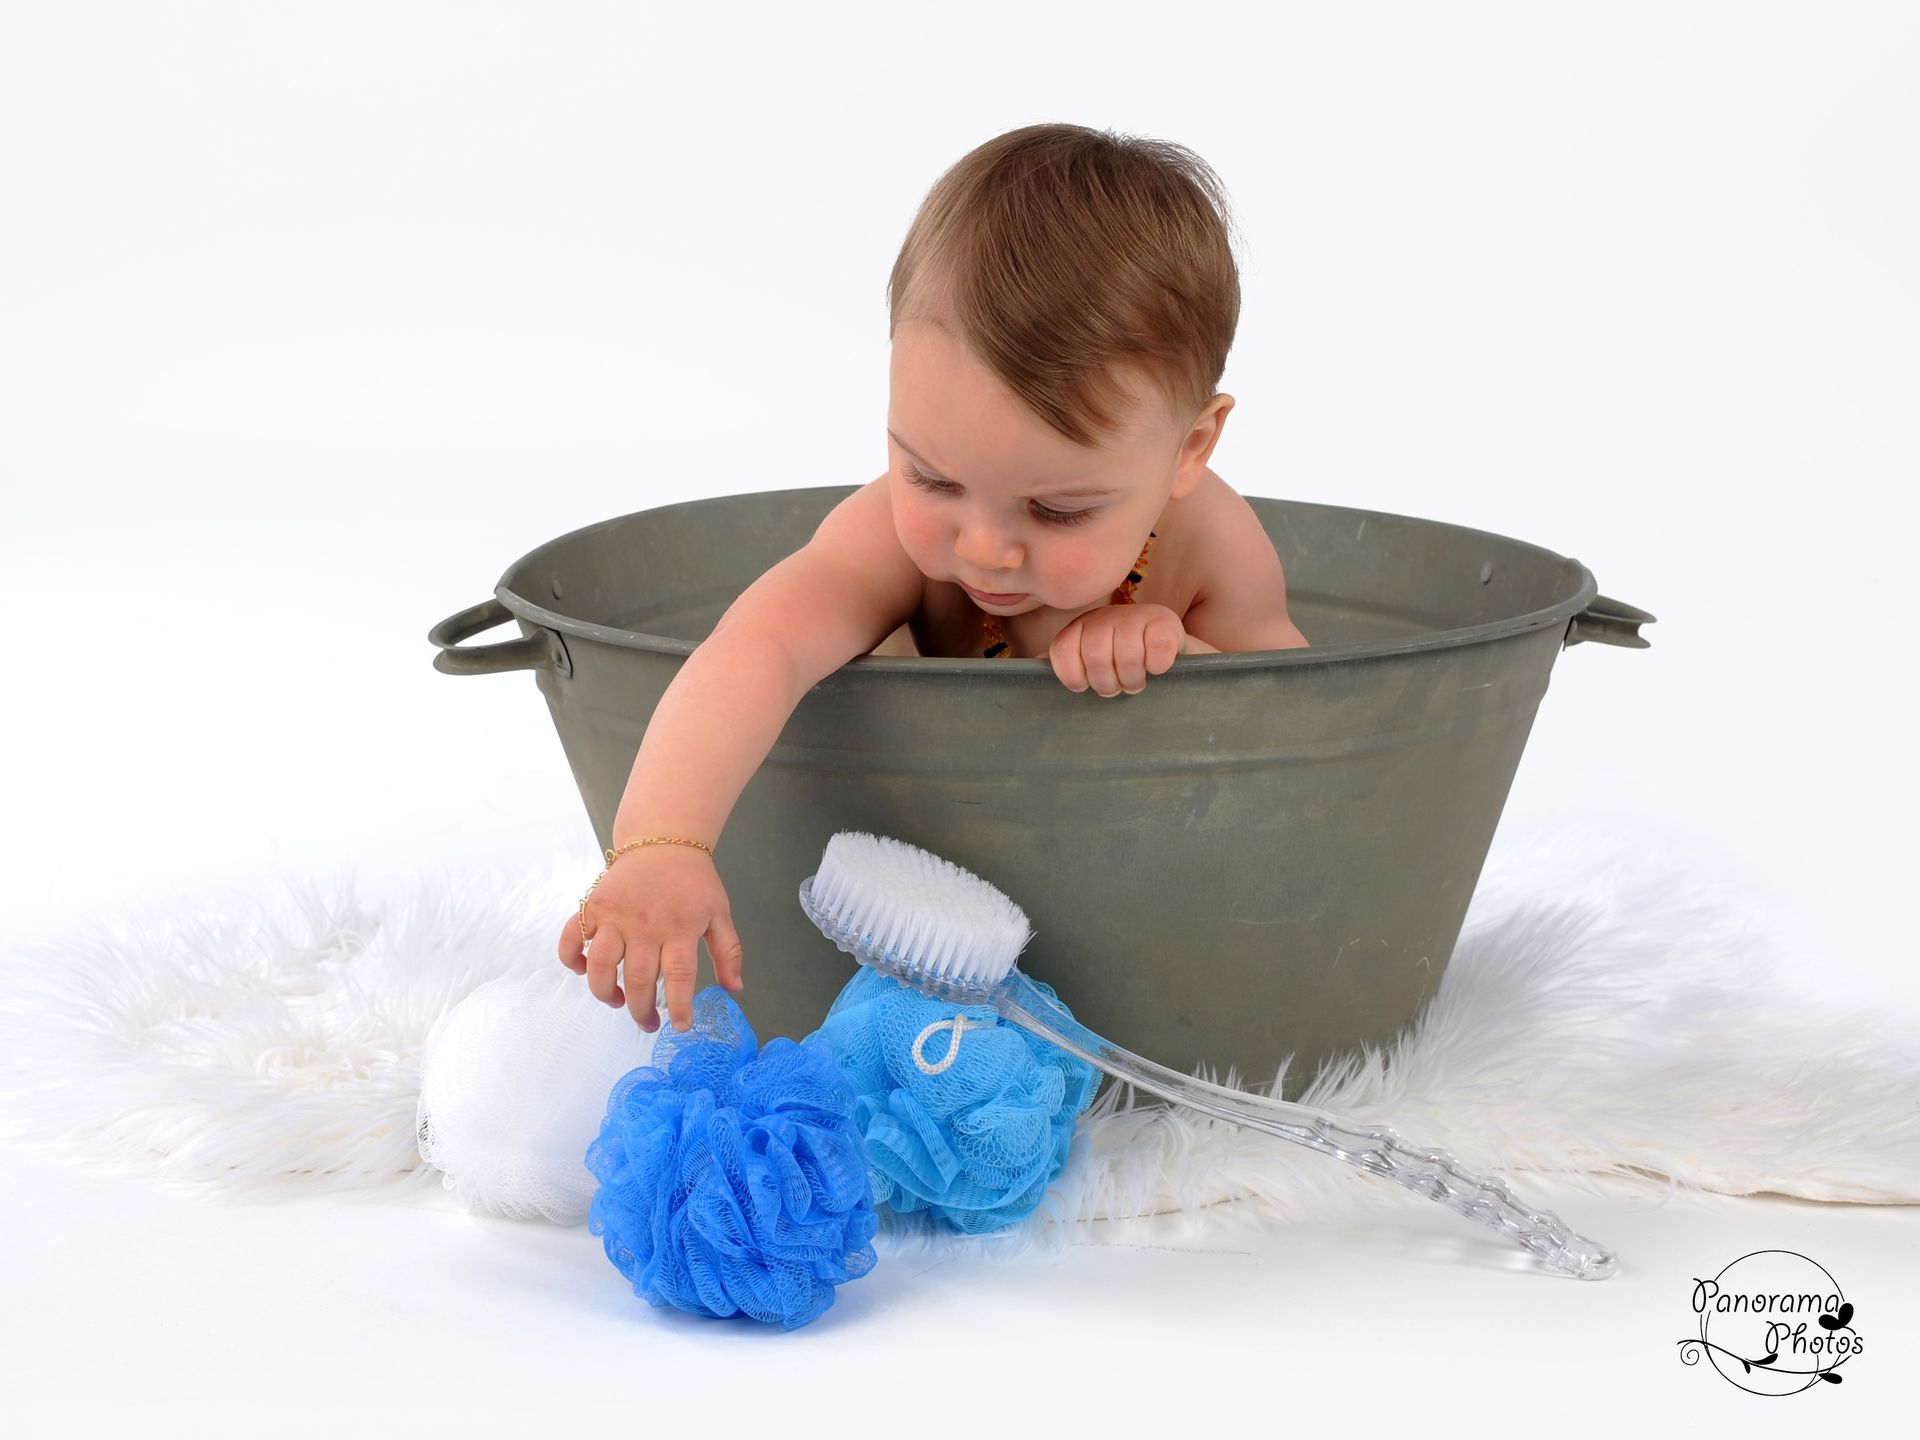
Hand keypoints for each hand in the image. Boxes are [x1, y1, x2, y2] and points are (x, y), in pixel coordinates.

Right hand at [557, 843, 744, 1033]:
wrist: (663, 840)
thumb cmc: (694, 881)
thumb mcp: (720, 913)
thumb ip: (728, 952)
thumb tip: (735, 989)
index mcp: (680, 928)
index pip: (679, 976)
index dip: (679, 1007)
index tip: (680, 1027)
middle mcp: (645, 925)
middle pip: (639, 979)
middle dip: (642, 1010)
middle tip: (648, 1023)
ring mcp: (614, 916)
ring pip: (600, 966)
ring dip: (605, 992)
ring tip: (618, 1001)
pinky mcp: (592, 907)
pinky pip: (571, 939)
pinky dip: (570, 959)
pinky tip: (582, 970)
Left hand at [1047, 602, 1186, 696]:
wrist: (1171, 651)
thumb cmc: (1125, 663)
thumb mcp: (1092, 662)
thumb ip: (1067, 662)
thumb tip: (1033, 666)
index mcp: (1082, 627)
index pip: (1062, 649)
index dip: (1073, 677)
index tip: (1086, 686)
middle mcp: (1105, 616)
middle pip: (1095, 656)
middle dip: (1107, 684)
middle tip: (1119, 687)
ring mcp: (1137, 616)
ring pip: (1127, 656)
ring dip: (1133, 680)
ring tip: (1137, 682)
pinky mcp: (1166, 623)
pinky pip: (1157, 652)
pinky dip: (1157, 668)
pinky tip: (1158, 669)